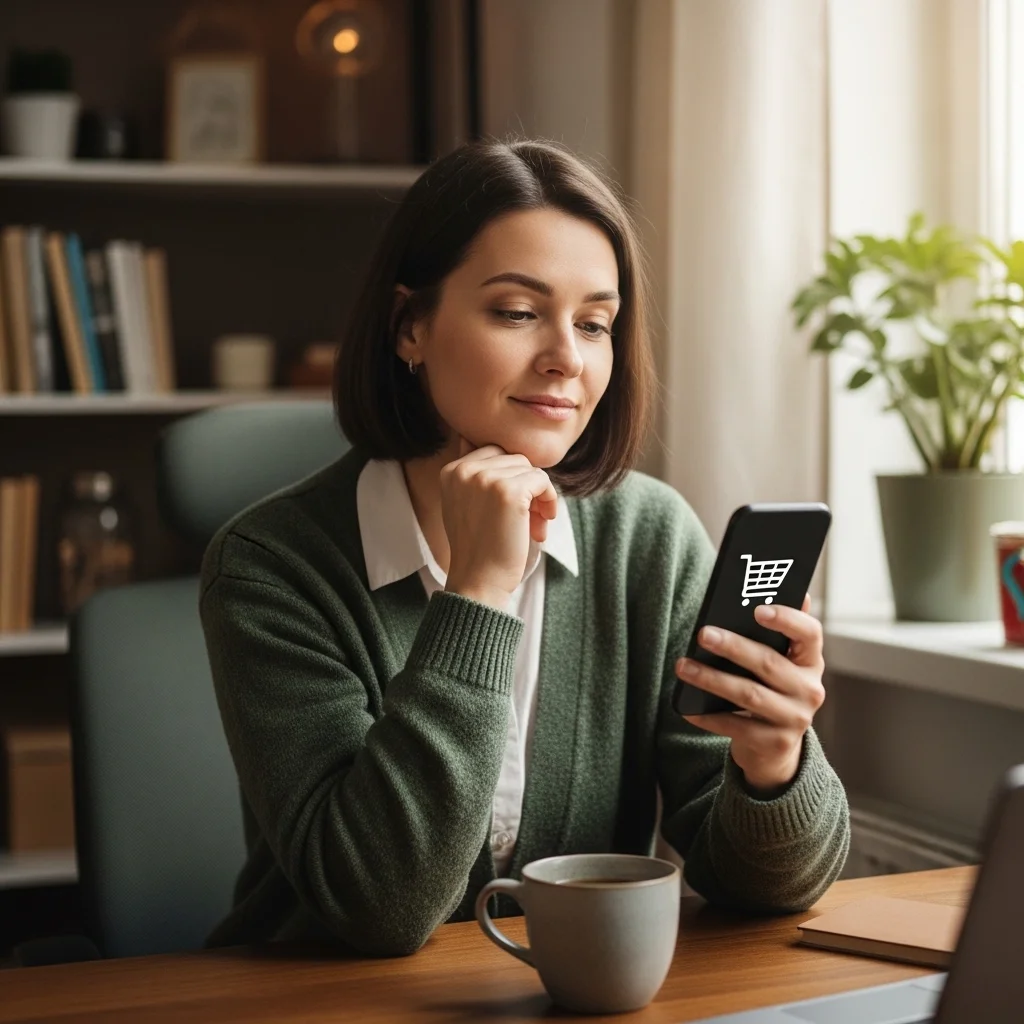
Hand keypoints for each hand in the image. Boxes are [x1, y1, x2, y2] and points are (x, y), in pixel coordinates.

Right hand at [440, 436, 557, 610]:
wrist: (478, 581)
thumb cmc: (478, 548)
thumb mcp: (464, 504)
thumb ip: (472, 473)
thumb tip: (472, 438)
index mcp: (451, 471)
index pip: (494, 453)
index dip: (510, 478)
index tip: (514, 508)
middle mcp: (464, 470)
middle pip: (513, 458)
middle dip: (526, 486)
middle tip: (529, 518)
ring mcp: (486, 478)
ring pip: (529, 469)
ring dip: (538, 497)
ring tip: (533, 526)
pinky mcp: (509, 491)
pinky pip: (542, 480)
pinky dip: (549, 501)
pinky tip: (541, 524)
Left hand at [675, 595, 824, 795]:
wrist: (775, 746)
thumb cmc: (770, 689)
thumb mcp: (780, 662)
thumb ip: (775, 633)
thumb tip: (777, 592)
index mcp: (811, 661)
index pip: (810, 634)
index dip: (787, 619)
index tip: (757, 609)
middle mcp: (810, 690)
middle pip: (769, 663)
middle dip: (733, 647)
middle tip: (703, 634)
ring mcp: (795, 719)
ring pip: (748, 694)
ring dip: (712, 679)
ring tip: (683, 666)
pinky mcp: (775, 743)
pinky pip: (736, 726)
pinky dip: (708, 716)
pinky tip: (687, 707)